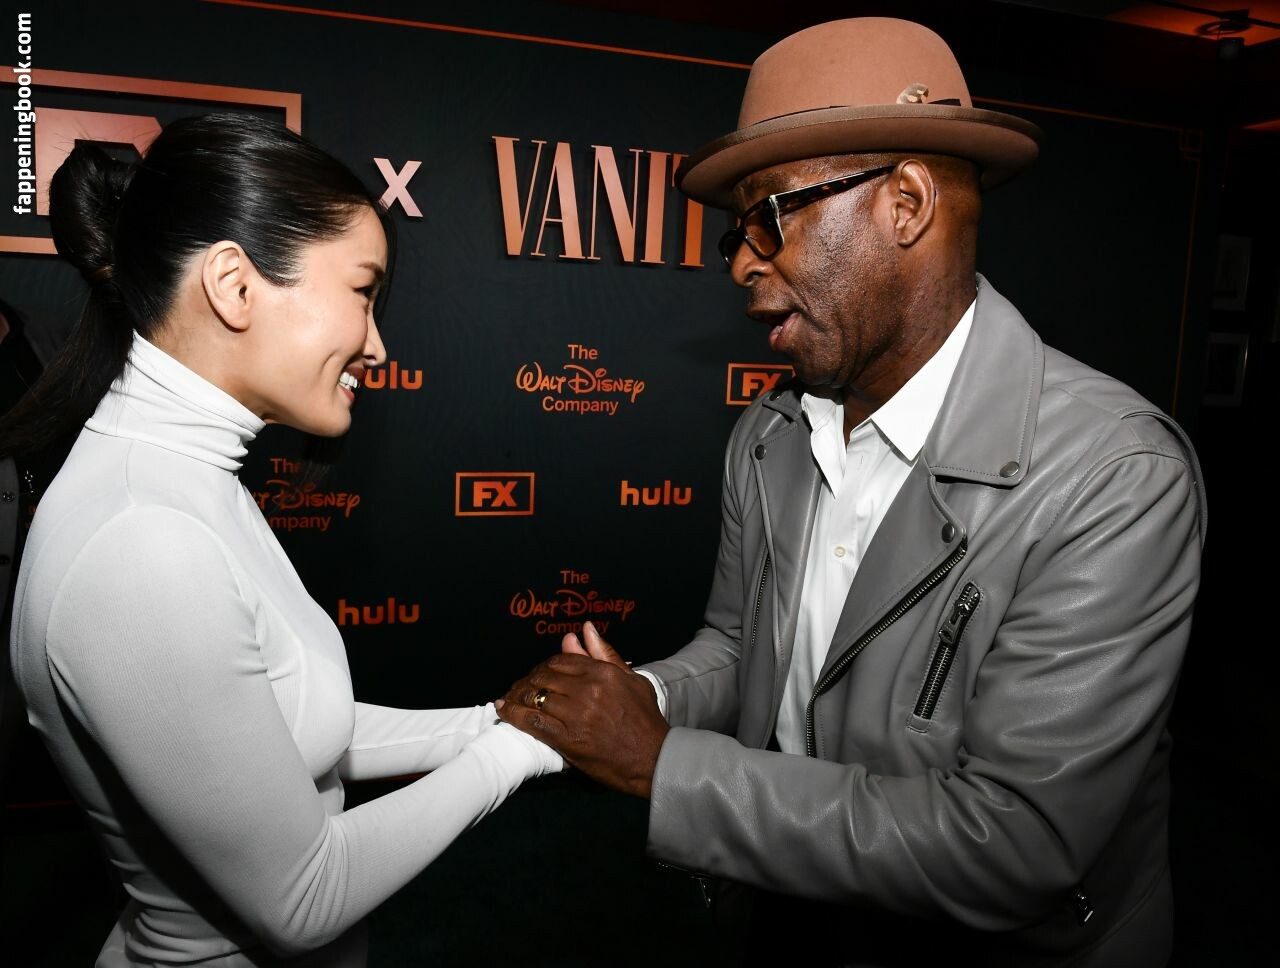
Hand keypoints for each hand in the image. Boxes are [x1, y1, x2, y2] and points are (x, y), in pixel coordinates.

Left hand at [496, 622, 667, 797]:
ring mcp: (576, 714)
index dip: (545, 666)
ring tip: (509, 698)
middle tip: (519, 687)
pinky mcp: (567, 738)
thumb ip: (606, 654)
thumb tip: (585, 629)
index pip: (561, 660)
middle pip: (544, 676)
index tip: (538, 674)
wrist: (654, 758)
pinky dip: (513, 714)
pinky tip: (504, 710)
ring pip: (535, 696)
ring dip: (517, 696)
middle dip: (528, 680)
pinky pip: (532, 721)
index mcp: (602, 673)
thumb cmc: (645, 719)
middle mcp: (587, 689)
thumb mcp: (632, 680)